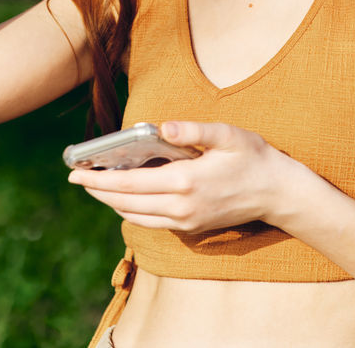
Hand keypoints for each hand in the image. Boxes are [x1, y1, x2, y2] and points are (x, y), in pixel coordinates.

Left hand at [67, 121, 293, 232]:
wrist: (278, 193)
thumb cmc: (253, 157)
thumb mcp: (226, 135)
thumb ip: (192, 130)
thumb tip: (162, 125)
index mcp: (185, 182)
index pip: (129, 185)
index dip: (98, 180)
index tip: (76, 173)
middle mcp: (181, 207)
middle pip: (125, 204)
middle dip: (98, 192)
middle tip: (78, 178)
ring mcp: (186, 221)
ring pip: (136, 217)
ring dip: (113, 203)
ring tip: (97, 187)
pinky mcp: (192, 228)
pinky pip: (152, 223)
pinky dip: (133, 211)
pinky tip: (127, 197)